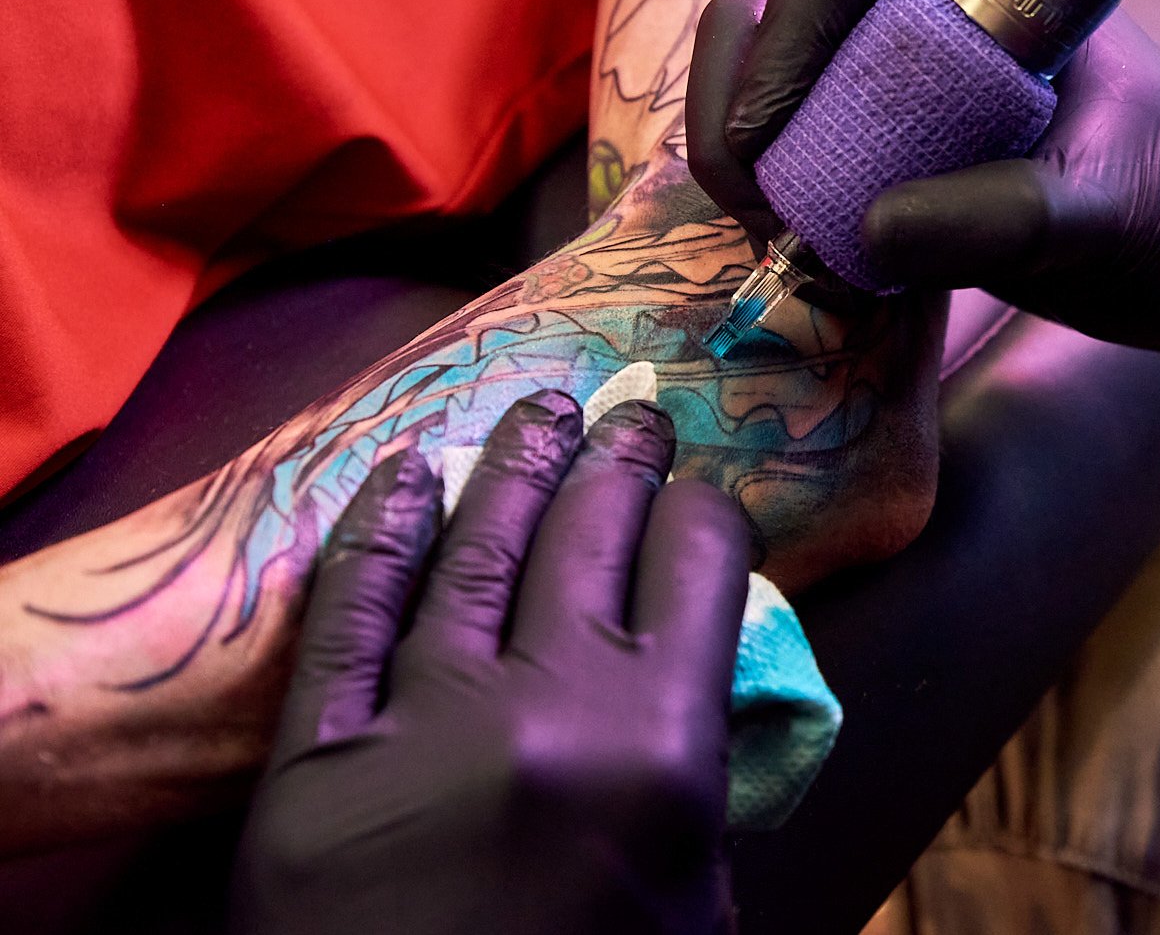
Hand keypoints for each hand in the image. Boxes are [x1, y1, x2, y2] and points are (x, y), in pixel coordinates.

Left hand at [230, 391, 751, 934]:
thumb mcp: (698, 900)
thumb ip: (708, 775)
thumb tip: (708, 676)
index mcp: (662, 744)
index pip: (700, 560)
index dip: (706, 511)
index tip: (700, 496)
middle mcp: (548, 708)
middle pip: (593, 530)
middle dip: (620, 460)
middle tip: (627, 420)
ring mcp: (420, 725)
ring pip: (479, 547)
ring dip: (516, 464)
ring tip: (542, 413)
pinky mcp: (312, 763)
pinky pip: (348, 613)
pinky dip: (379, 531)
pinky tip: (410, 474)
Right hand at [689, 0, 1159, 361]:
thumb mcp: (1109, 215)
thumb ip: (1005, 216)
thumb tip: (868, 230)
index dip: (788, 27)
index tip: (774, 135)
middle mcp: (930, 5)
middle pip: (779, 3)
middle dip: (740, 94)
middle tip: (752, 203)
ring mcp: (902, 73)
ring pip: (770, 70)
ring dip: (738, 145)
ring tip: (768, 233)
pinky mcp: (893, 141)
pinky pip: (794, 139)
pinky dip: (769, 188)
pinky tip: (787, 250)